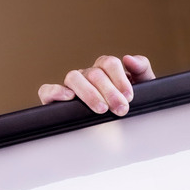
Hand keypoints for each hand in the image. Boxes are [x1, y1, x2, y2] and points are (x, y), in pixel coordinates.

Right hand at [37, 54, 155, 115]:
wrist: (123, 131)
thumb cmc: (131, 105)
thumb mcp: (143, 87)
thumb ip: (141, 69)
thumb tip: (129, 58)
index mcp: (105, 70)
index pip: (108, 63)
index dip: (119, 78)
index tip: (129, 96)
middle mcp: (87, 75)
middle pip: (93, 73)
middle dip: (109, 92)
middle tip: (121, 109)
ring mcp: (72, 86)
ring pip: (73, 77)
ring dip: (88, 93)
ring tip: (101, 109)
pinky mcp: (56, 100)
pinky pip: (47, 91)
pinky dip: (54, 92)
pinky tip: (69, 98)